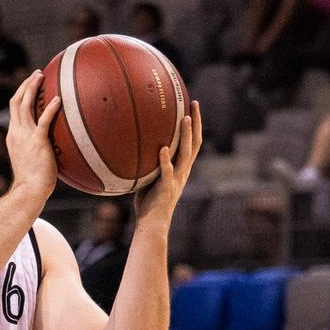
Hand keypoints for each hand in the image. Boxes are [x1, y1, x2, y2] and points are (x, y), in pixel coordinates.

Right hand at [8, 70, 61, 203]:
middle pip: (16, 101)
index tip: (31, 84)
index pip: (14, 109)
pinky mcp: (37, 141)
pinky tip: (58, 100)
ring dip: (32, 88)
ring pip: (25, 105)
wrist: (29, 190)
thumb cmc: (32, 180)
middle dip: (25, 85)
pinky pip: (43, 120)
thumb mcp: (30, 158)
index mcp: (13, 135)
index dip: (22, 94)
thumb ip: (36, 146)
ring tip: (42, 77)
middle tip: (37, 74)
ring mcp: (25, 136)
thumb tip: (50, 143)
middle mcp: (16, 132)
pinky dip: (50, 108)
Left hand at [134, 101, 202, 223]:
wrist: (152, 225)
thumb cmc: (148, 203)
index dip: (194, 125)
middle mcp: (183, 172)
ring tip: (184, 120)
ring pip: (185, 155)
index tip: (191, 107)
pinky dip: (165, 161)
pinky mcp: (166, 189)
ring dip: (185, 136)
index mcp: (181, 169)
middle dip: (196, 122)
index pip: (192, 143)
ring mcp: (176, 180)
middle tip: (194, 104)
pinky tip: (162, 149)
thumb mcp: (150, 179)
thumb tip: (134, 148)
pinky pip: (167, 173)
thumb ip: (148, 164)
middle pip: (194, 143)